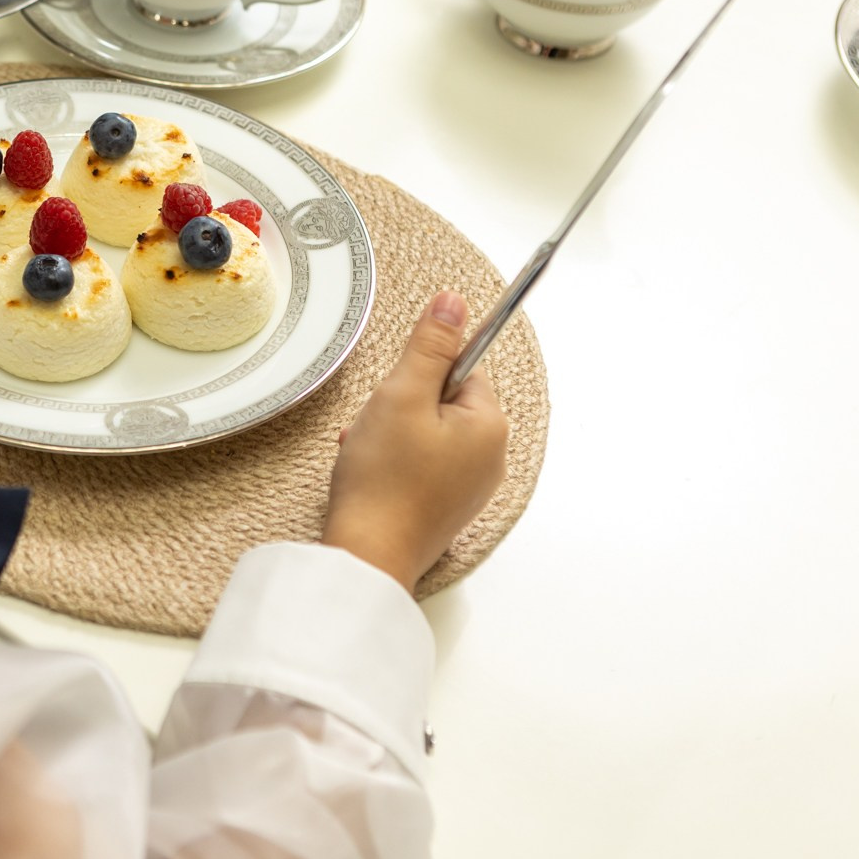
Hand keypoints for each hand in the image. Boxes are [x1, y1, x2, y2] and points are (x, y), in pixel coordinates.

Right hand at [322, 290, 509, 591]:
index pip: (462, 367)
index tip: (398, 392)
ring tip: (370, 452)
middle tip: (379, 425)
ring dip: (392, 431)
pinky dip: (394, 460)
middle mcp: (491, 458)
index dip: (420, 373)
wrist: (368, 555)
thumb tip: (454, 302)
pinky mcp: (445, 507)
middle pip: (444, 400)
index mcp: (490, 427)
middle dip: (402, 404)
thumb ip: (430, 345)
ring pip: (428, 431)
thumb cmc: (385, 481)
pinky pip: (421, 463)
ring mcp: (469, 487)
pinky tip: (371, 472)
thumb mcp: (402, 395)